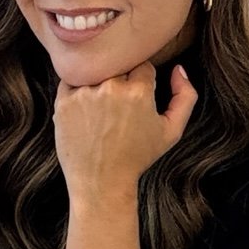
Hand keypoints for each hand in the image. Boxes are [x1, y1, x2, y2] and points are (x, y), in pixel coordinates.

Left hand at [53, 59, 197, 195]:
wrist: (101, 182)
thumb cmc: (136, 158)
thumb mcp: (172, 132)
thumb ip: (185, 97)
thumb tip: (179, 68)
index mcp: (138, 92)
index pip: (142, 66)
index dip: (141, 83)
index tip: (136, 100)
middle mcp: (111, 88)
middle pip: (119, 66)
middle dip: (121, 81)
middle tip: (119, 106)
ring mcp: (84, 94)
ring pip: (96, 71)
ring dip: (99, 84)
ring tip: (101, 110)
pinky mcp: (63, 101)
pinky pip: (72, 80)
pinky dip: (78, 89)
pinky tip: (85, 109)